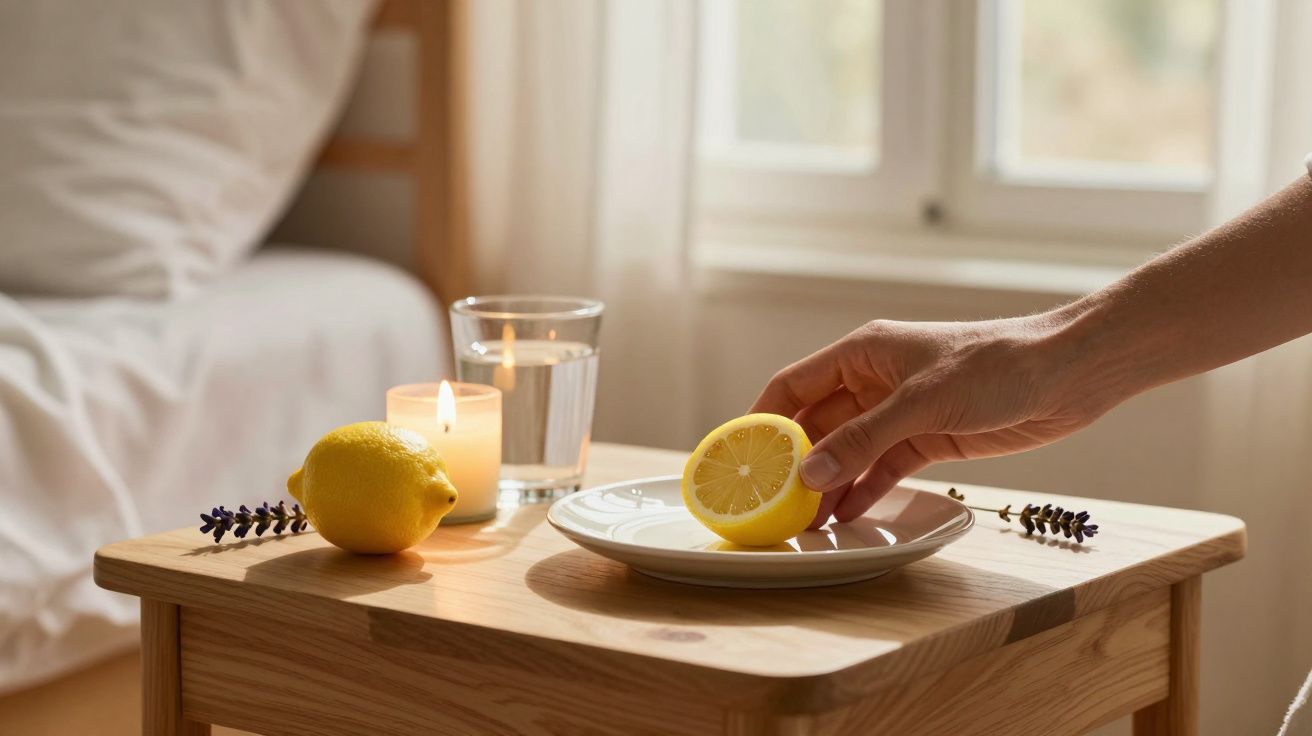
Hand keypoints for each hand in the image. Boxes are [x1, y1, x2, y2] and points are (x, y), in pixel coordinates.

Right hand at [750, 316, 1119, 527]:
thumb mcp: (921, 403)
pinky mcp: (926, 439)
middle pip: (816, 424)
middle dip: (793, 462)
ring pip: (847, 452)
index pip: (793, 385)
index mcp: (862, 353)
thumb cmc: (995, 365)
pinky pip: (881, 468)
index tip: (737, 455)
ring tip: (802, 521)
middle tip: (768, 501)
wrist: (1066, 375)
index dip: (762, 418)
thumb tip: (809, 476)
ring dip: (827, 483)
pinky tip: (844, 517)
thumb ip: (863, 440)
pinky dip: (863, 491)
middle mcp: (873, 381)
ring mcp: (898, 412)